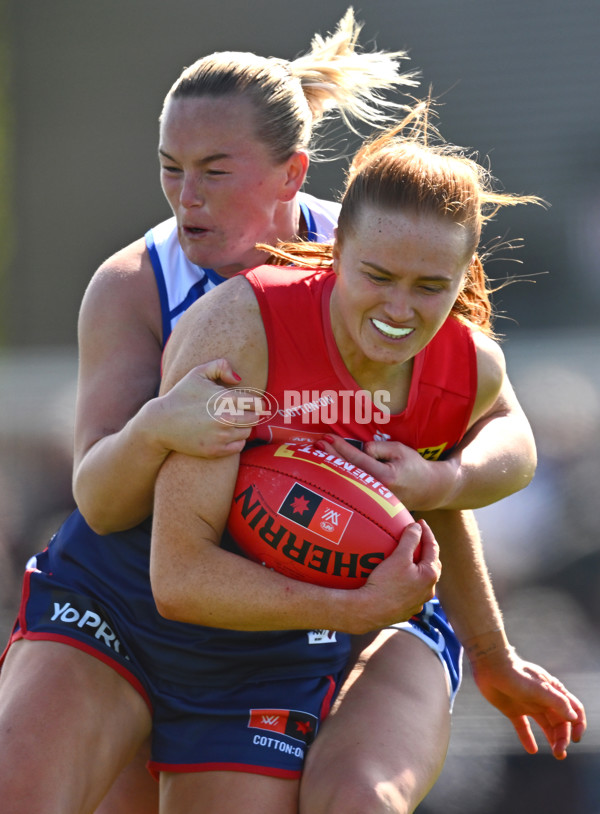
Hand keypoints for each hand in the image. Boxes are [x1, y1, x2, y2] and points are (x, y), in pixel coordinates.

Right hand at [151, 358, 261, 457]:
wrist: (161, 423)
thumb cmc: (181, 396)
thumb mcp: (197, 373)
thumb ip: (221, 366)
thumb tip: (238, 378)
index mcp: (225, 399)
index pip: (258, 403)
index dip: (256, 402)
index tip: (251, 403)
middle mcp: (226, 419)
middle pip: (255, 418)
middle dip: (250, 414)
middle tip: (241, 412)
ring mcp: (221, 437)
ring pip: (248, 432)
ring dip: (243, 427)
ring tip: (231, 421)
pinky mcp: (215, 451)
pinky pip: (239, 446)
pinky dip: (236, 441)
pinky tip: (226, 433)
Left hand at [316, 434, 455, 510]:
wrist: (428, 489)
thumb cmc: (413, 466)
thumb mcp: (400, 449)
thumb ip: (379, 448)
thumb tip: (360, 450)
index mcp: (386, 477)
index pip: (358, 460)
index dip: (342, 448)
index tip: (328, 438)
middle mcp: (378, 491)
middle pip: (348, 472)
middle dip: (331, 456)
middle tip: (316, 443)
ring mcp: (374, 501)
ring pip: (348, 481)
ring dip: (333, 467)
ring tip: (318, 454)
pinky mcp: (372, 504)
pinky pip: (353, 487)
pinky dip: (341, 477)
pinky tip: (330, 469)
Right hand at [354, 520, 440, 632]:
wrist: (369, 612)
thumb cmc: (385, 583)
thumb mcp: (399, 557)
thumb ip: (410, 539)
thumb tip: (417, 527)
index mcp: (430, 576)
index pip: (433, 548)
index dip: (427, 533)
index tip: (420, 521)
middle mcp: (428, 591)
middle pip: (431, 565)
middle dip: (426, 550)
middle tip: (418, 538)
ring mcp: (418, 602)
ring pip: (421, 580)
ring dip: (417, 567)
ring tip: (407, 557)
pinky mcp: (406, 610)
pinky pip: (410, 590)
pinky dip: (407, 580)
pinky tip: (396, 577)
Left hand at [468, 641, 585, 758]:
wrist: (489, 666)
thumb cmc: (516, 674)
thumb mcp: (540, 689)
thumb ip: (557, 703)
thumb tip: (573, 718)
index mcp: (553, 691)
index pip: (574, 709)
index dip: (578, 724)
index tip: (576, 740)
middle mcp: (543, 699)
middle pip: (560, 722)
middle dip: (563, 738)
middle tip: (559, 753)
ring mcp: (528, 704)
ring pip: (545, 726)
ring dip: (552, 739)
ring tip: (556, 754)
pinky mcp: (512, 709)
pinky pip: (523, 727)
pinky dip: (527, 738)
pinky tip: (531, 750)